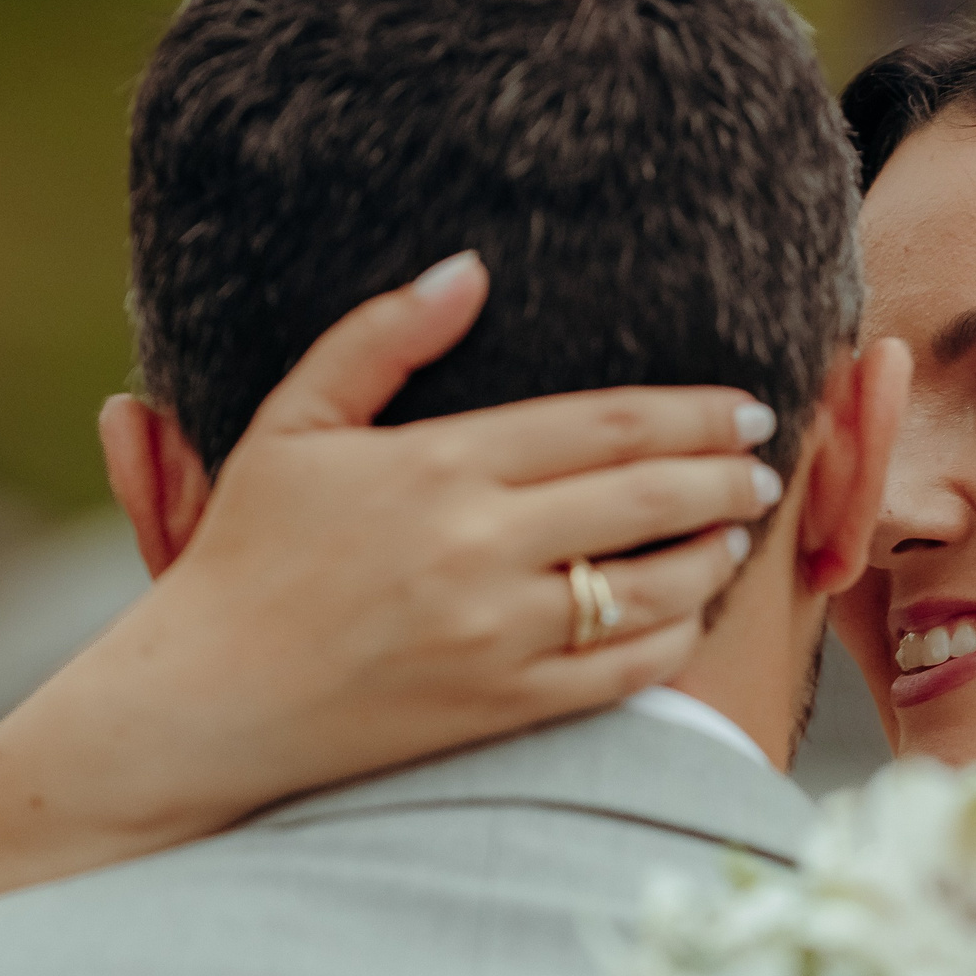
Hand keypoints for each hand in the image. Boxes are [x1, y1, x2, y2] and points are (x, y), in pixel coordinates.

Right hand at [93, 250, 783, 833]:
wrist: (209, 702)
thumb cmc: (249, 554)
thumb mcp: (293, 426)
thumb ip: (380, 339)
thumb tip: (469, 269)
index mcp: (440, 465)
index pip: (610, 425)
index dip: (695, 413)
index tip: (744, 408)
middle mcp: (481, 548)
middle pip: (650, 497)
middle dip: (727, 476)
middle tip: (767, 463)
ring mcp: (501, 634)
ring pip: (656, 587)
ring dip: (713, 552)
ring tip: (735, 531)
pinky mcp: (508, 706)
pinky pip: (627, 670)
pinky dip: (676, 638)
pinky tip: (690, 612)